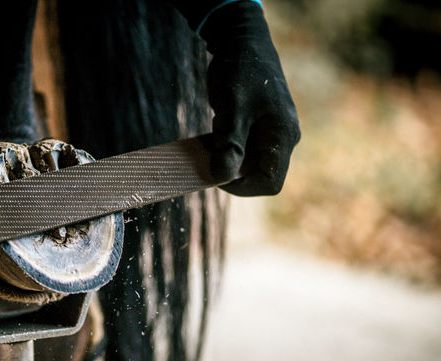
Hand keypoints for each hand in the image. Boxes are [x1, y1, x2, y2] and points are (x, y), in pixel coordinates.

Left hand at [201, 1, 299, 195]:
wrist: (242, 43)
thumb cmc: (241, 71)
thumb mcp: (232, 107)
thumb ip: (229, 143)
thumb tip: (222, 176)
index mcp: (283, 136)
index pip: (270, 182)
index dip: (242, 188)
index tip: (216, 175)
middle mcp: (282, 139)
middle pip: (258, 175)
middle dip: (232, 171)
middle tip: (208, 154)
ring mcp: (271, 135)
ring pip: (248, 164)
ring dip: (226, 159)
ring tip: (213, 136)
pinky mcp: (259, 129)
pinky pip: (243, 151)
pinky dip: (226, 149)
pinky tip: (214, 133)